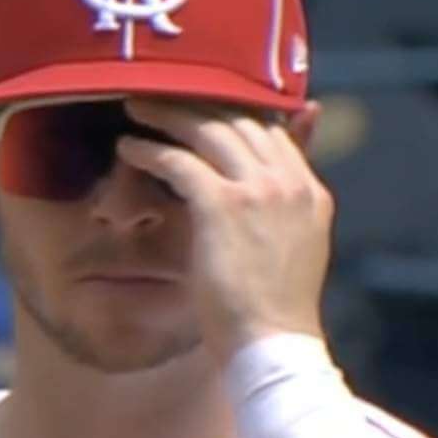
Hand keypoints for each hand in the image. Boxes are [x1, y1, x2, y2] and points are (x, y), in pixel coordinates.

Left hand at [116, 98, 330, 363]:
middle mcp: (289, 181)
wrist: (271, 346)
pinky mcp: (223, 206)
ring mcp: (259, 190)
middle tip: (160, 92)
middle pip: (240, 119)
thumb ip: (277, 208)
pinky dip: (150, 150)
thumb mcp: (286, 250)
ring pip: (209, 129)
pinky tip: (128, 147)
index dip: (232, 110)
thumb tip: (263, 194)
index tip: (199, 102)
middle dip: (197, 101)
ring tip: (136, 106)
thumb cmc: (270, 311)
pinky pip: (179, 161)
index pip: (271, 129)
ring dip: (167, 114)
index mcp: (309, 191)